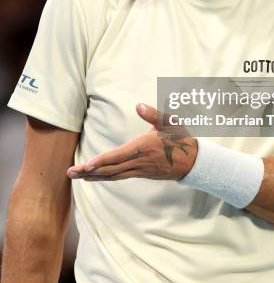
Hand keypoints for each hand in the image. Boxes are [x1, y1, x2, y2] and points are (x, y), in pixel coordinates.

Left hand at [67, 103, 197, 181]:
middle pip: (110, 169)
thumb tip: (138, 105)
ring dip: (94, 177)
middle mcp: (139, 162)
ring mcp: (140, 170)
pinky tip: (97, 177)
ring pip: (113, 175)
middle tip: (70, 173)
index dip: (100, 162)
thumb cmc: (180, 138)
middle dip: (89, 172)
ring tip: (77, 177)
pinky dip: (106, 177)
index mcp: (143, 147)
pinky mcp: (141, 174)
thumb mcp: (169, 122)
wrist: (193, 161)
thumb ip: (152, 113)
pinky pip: (120, 177)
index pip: (117, 156)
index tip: (86, 165)